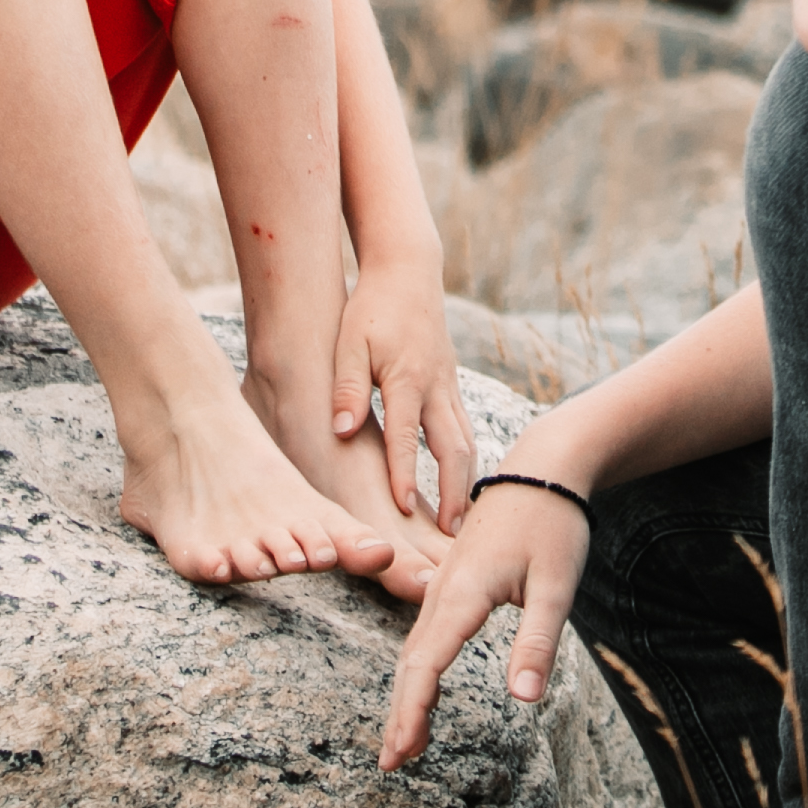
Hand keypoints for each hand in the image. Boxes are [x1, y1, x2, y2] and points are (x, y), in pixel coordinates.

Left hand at [335, 251, 476, 528]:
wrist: (408, 272)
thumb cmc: (371, 307)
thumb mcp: (349, 343)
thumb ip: (347, 388)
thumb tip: (341, 432)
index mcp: (407, 378)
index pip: (406, 436)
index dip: (405, 474)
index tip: (404, 510)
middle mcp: (435, 386)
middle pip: (453, 449)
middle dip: (452, 493)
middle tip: (450, 535)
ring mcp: (449, 386)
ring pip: (466, 443)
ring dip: (464, 484)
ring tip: (459, 524)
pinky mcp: (451, 386)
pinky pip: (465, 431)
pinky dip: (465, 463)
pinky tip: (459, 487)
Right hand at [376, 479, 592, 769]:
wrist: (544, 469)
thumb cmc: (553, 525)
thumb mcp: (556, 586)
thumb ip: (538, 643)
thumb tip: (525, 701)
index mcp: (463, 591)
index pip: (426, 663)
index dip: (411, 711)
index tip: (400, 751)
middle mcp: (443, 589)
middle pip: (411, 662)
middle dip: (399, 714)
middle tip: (391, 764)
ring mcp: (444, 584)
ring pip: (414, 648)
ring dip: (407, 697)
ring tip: (404, 743)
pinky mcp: (453, 582)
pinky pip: (425, 634)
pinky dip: (418, 671)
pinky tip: (423, 693)